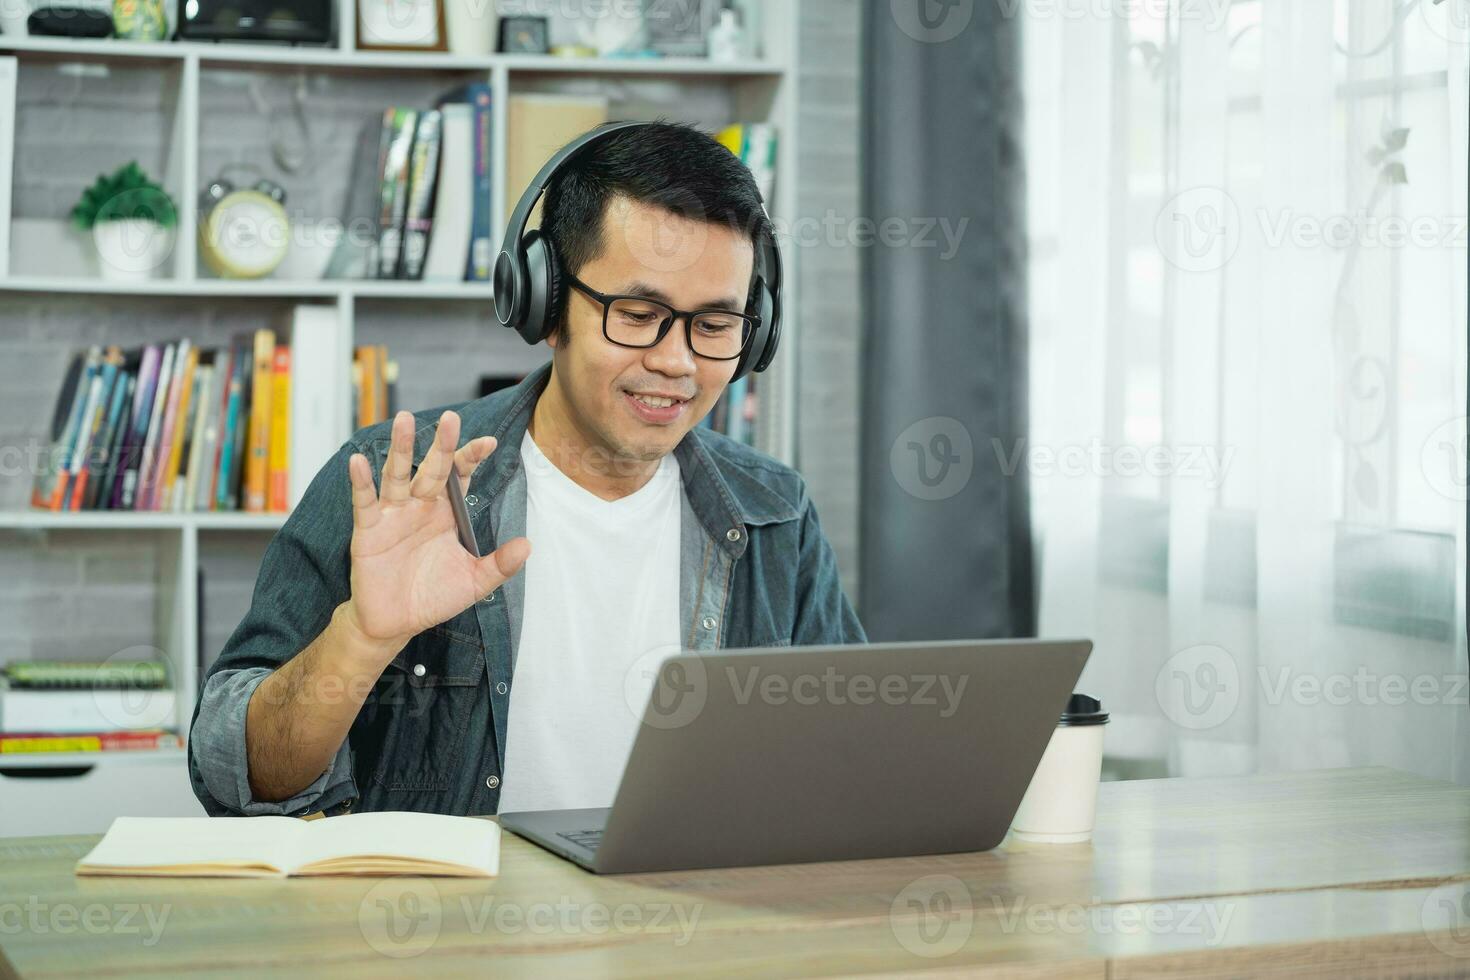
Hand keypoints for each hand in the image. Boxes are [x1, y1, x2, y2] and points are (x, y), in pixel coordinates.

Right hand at [342, 410, 530, 660]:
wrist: (395, 622)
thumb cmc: (433, 597)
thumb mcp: (474, 583)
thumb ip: (499, 565)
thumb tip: (528, 545)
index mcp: (447, 513)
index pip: (461, 477)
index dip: (472, 458)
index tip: (489, 442)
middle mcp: (420, 506)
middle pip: (433, 469)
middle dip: (442, 444)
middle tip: (450, 418)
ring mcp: (394, 515)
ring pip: (397, 474)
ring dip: (400, 448)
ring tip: (403, 420)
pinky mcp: (369, 530)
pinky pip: (364, 501)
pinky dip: (361, 482)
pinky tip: (358, 461)